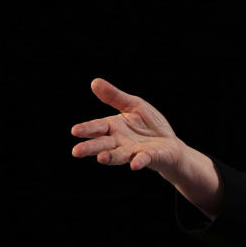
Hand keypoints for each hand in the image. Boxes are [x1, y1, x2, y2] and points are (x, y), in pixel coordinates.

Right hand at [70, 78, 184, 177]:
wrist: (170, 144)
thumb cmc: (150, 125)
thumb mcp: (134, 105)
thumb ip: (115, 97)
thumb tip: (94, 82)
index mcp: (113, 127)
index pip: (97, 127)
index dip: (87, 129)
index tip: (75, 131)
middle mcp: (119, 142)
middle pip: (103, 144)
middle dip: (91, 147)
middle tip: (76, 151)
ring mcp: (133, 151)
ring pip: (119, 155)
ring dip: (110, 157)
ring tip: (101, 158)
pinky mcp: (149, 157)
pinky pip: (143, 159)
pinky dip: (139, 161)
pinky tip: (135, 164)